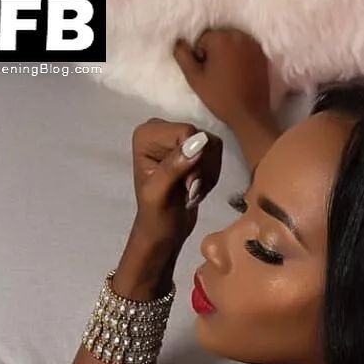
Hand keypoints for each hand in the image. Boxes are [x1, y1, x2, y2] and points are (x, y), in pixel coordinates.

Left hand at [131, 119, 222, 249]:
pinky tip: (198, 189)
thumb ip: (174, 167)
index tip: (186, 185)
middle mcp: (161, 130)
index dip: (194, 160)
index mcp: (147, 134)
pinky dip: (212, 176)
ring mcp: (177, 139)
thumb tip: (198, 141)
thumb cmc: (156, 218)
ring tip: (192, 192)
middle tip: (189, 190)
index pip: (187, 132)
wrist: (163, 233)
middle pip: (202, 137)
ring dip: (208, 175)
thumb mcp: (160, 194)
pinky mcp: (191, 149)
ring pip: (212, 146)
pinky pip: (216, 154)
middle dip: (202, 169)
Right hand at [172, 27, 273, 127]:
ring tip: (228, 75)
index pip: (203, 39)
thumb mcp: (195, 79)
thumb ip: (183, 57)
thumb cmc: (220, 98)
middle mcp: (238, 35)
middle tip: (217, 74)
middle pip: (219, 38)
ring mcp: (252, 44)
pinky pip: (245, 50)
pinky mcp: (262, 55)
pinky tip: (239, 75)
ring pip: (232, 43)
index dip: (201, 57)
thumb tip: (179, 42)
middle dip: (215, 52)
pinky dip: (240, 58)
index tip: (206, 73)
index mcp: (220, 38)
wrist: (250, 115)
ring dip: (227, 54)